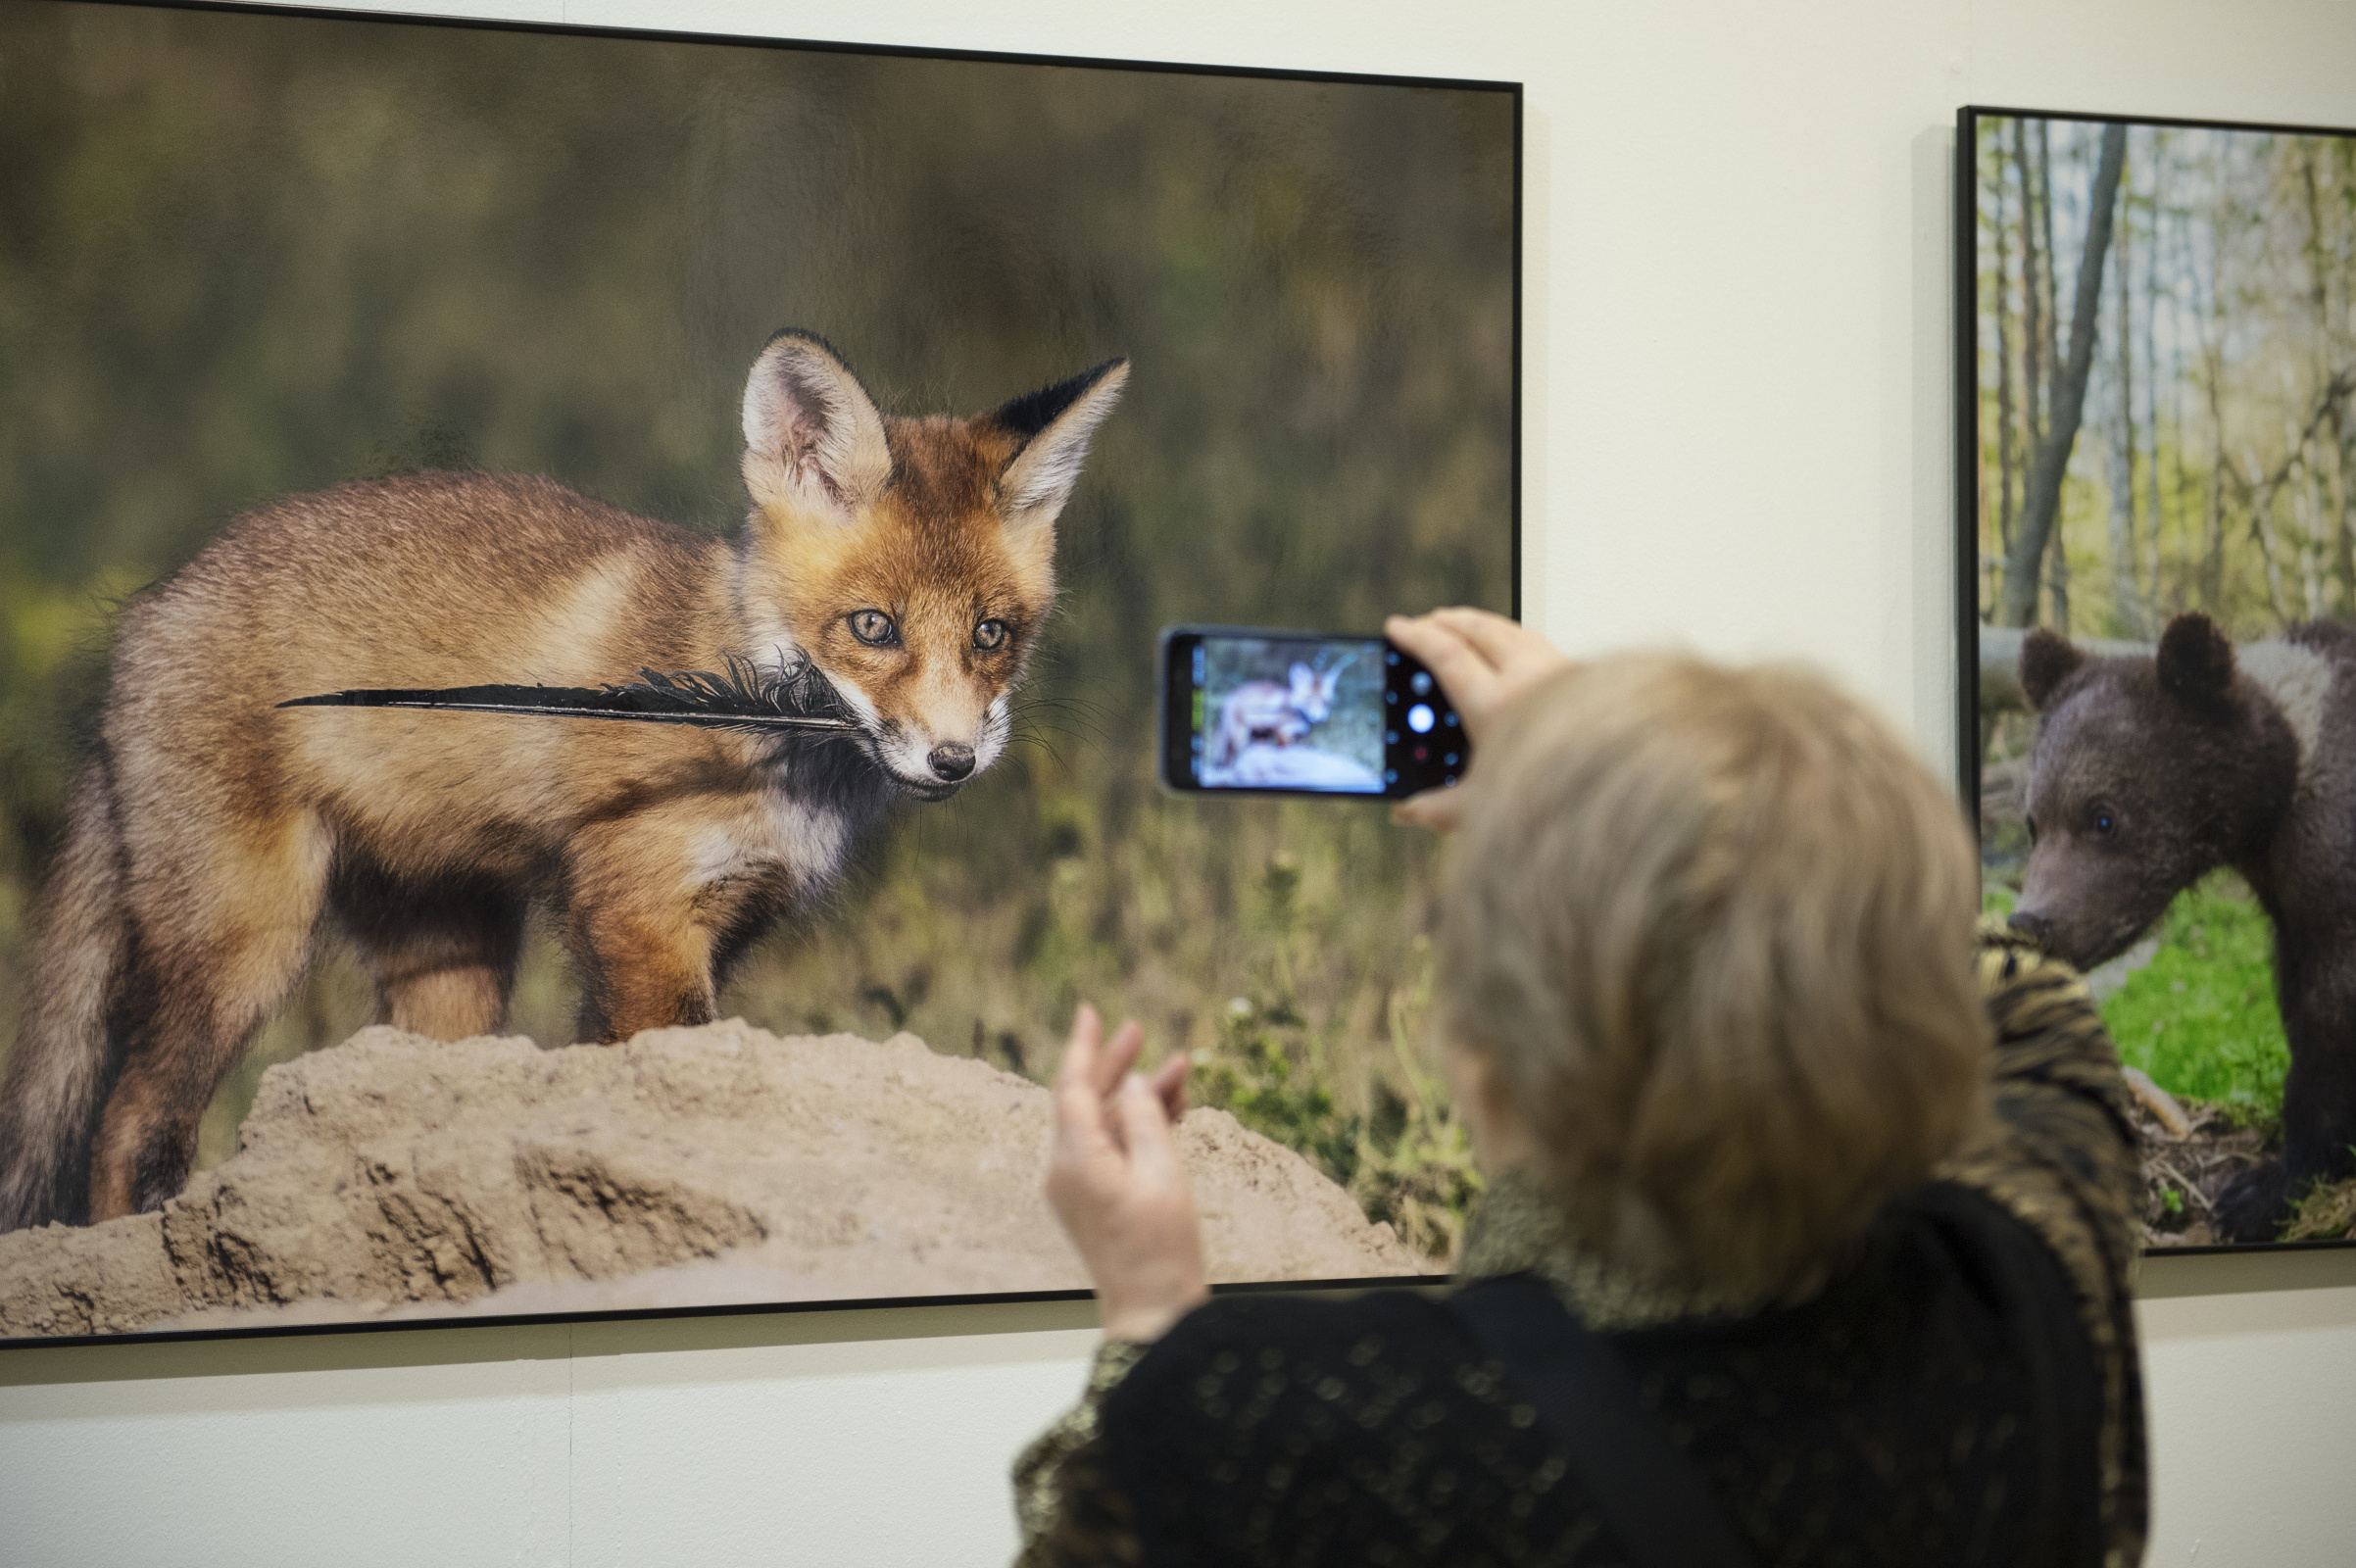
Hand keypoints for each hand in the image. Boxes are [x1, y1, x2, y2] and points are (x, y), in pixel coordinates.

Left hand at [1045, 1004, 1205, 1341]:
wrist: (1152, 1310)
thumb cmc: (1161, 1246)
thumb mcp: (1163, 1171)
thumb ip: (1145, 1118)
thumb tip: (1133, 1084)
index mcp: (1075, 1159)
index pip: (1072, 1087)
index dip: (1084, 1046)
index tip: (1091, 1011)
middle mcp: (1065, 1169)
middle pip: (1086, 1102)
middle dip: (1114, 1066)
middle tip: (1139, 1030)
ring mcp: (1076, 1187)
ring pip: (1103, 1125)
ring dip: (1137, 1098)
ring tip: (1180, 1073)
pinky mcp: (1091, 1201)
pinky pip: (1109, 1150)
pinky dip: (1135, 1129)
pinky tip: (1170, 1112)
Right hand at [1383, 607, 1572, 831]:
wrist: (1624, 781)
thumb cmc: (1559, 796)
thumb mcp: (1485, 808)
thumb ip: (1438, 809)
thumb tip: (1407, 810)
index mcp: (1496, 705)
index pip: (1447, 654)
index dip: (1416, 637)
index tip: (1398, 628)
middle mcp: (1528, 678)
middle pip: (1476, 629)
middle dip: (1444, 621)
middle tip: (1423, 623)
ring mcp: (1557, 670)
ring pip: (1508, 629)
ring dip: (1477, 622)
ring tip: (1458, 626)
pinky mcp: (1579, 674)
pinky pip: (1535, 640)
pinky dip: (1510, 634)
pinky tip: (1508, 643)